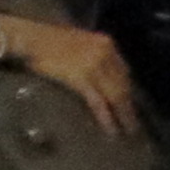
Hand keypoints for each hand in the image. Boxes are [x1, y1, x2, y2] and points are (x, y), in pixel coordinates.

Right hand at [6, 19, 138, 136]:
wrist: (36, 39)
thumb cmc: (52, 42)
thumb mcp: (81, 44)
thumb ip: (93, 56)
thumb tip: (100, 77)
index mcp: (107, 44)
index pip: (124, 71)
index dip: (128, 89)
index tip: (130, 104)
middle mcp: (106, 53)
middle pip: (123, 84)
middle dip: (129, 105)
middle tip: (133, 124)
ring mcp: (95, 65)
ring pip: (115, 94)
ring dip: (123, 114)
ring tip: (127, 131)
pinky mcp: (82, 78)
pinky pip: (98, 101)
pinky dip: (106, 117)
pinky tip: (110, 128)